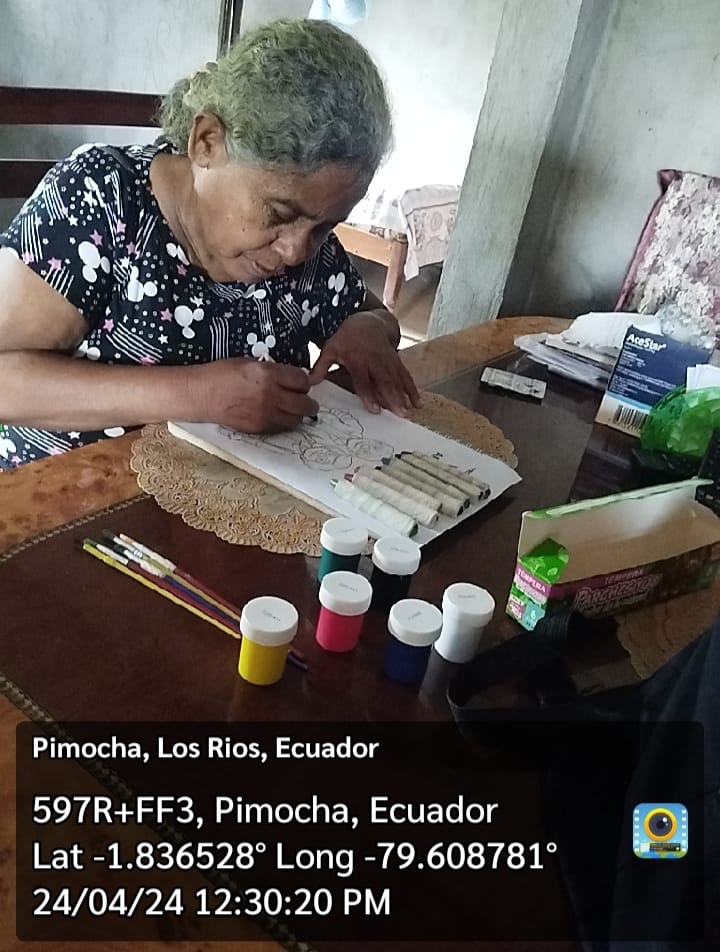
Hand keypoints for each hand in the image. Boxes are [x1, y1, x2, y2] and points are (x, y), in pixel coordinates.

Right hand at [194, 358, 317, 431]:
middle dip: (309, 402)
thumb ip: (273, 371)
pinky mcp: (259, 427)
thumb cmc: (221, 375)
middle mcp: (270, 395)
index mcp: (268, 374)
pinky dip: (284, 422)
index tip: (301, 383)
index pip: (302, 380)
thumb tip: (291, 378)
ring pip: (296, 419)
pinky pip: (281, 427)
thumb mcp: (250, 363)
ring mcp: (265, 414)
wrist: (202, 395)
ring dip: (298, 414)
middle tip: (307, 401)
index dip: (304, 382)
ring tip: (294, 409)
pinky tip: (279, 416)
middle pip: (304, 403)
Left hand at [308, 311, 420, 414]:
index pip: (364, 380)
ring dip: (405, 395)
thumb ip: (321, 366)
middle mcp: (374, 360)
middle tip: (400, 413)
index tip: (376, 410)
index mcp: (357, 359)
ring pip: (397, 379)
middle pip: (384, 381)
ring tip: (410, 411)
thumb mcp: (330, 348)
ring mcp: (388, 360)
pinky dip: (413, 388)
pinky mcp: (397, 360)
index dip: (370, 394)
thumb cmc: (346, 338)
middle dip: (393, 397)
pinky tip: (418, 402)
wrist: (367, 320)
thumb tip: (309, 383)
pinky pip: (406, 375)